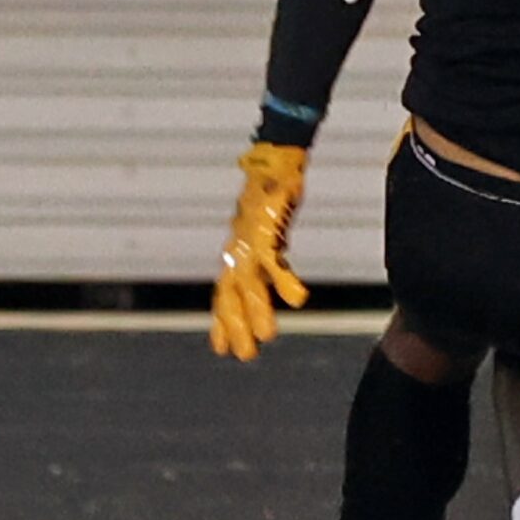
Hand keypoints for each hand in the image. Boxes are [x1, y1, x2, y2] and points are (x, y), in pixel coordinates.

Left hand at [211, 142, 309, 359]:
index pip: (223, 294)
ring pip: (250, 285)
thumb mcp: (265, 228)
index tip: (220, 348)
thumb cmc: (271, 193)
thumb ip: (267, 250)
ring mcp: (250, 243)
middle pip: (231, 296)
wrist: (273, 163)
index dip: (221, 321)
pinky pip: (275, 263)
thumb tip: (270, 264)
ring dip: (257, 313)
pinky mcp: (267, 231)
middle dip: (236, 327)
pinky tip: (299, 300)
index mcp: (236, 253)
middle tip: (243, 356)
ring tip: (268, 338)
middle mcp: (238, 252)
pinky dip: (285, 282)